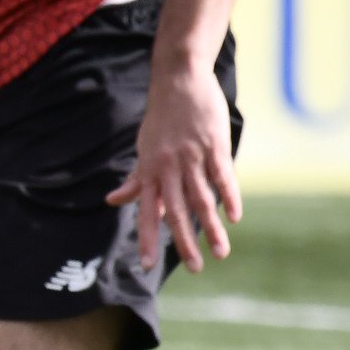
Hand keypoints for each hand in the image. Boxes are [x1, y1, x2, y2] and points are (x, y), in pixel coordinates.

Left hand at [111, 56, 240, 275]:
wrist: (178, 80)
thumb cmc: (161, 119)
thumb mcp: (143, 149)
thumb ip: (136, 179)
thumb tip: (114, 201)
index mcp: (150, 171)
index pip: (146, 211)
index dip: (146, 238)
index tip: (146, 265)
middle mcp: (168, 167)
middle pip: (176, 211)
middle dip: (184, 242)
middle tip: (196, 269)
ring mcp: (191, 157)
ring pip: (201, 198)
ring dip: (211, 228)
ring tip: (221, 253)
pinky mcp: (214, 145)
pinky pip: (221, 175)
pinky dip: (229, 196)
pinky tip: (235, 217)